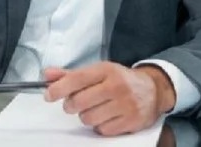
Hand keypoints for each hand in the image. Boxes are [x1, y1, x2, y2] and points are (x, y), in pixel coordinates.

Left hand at [43, 62, 173, 135]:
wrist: (154, 90)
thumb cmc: (121, 80)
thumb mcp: (99, 72)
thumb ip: (72, 75)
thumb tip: (47, 75)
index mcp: (107, 70)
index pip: (77, 79)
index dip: (59, 88)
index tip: (48, 95)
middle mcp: (117, 86)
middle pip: (79, 102)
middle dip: (72, 105)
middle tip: (75, 103)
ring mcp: (125, 104)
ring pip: (88, 118)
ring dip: (87, 116)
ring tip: (96, 109)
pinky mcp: (130, 121)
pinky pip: (102, 130)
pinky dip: (100, 126)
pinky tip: (107, 117)